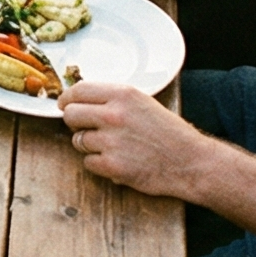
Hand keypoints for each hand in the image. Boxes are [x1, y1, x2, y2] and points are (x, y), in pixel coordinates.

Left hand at [61, 82, 211, 197]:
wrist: (191, 162)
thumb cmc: (169, 133)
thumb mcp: (143, 103)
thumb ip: (113, 99)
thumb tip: (80, 100)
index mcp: (123, 94)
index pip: (79, 90)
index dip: (67, 98)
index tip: (64, 104)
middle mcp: (114, 114)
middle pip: (71, 115)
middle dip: (75, 123)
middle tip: (86, 128)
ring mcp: (112, 141)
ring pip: (78, 140)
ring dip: (88, 145)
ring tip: (110, 147)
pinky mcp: (113, 166)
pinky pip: (88, 162)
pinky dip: (99, 164)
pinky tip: (117, 161)